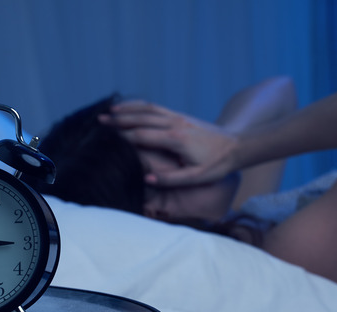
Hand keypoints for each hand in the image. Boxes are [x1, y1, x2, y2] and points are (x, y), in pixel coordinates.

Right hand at [99, 100, 238, 186]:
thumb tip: (145, 177)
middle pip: (141, 118)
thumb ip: (170, 179)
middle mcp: (175, 124)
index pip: (142, 136)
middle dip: (119, 120)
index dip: (123, 137)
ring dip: (127, 109)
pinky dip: (139, 106)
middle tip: (99, 122)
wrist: (237, 146)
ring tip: (109, 112)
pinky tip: (130, 108)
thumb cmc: (217, 165)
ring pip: (147, 109)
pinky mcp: (181, 116)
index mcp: (176, 139)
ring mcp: (178, 117)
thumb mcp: (196, 178)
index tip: (106, 139)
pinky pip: (156, 108)